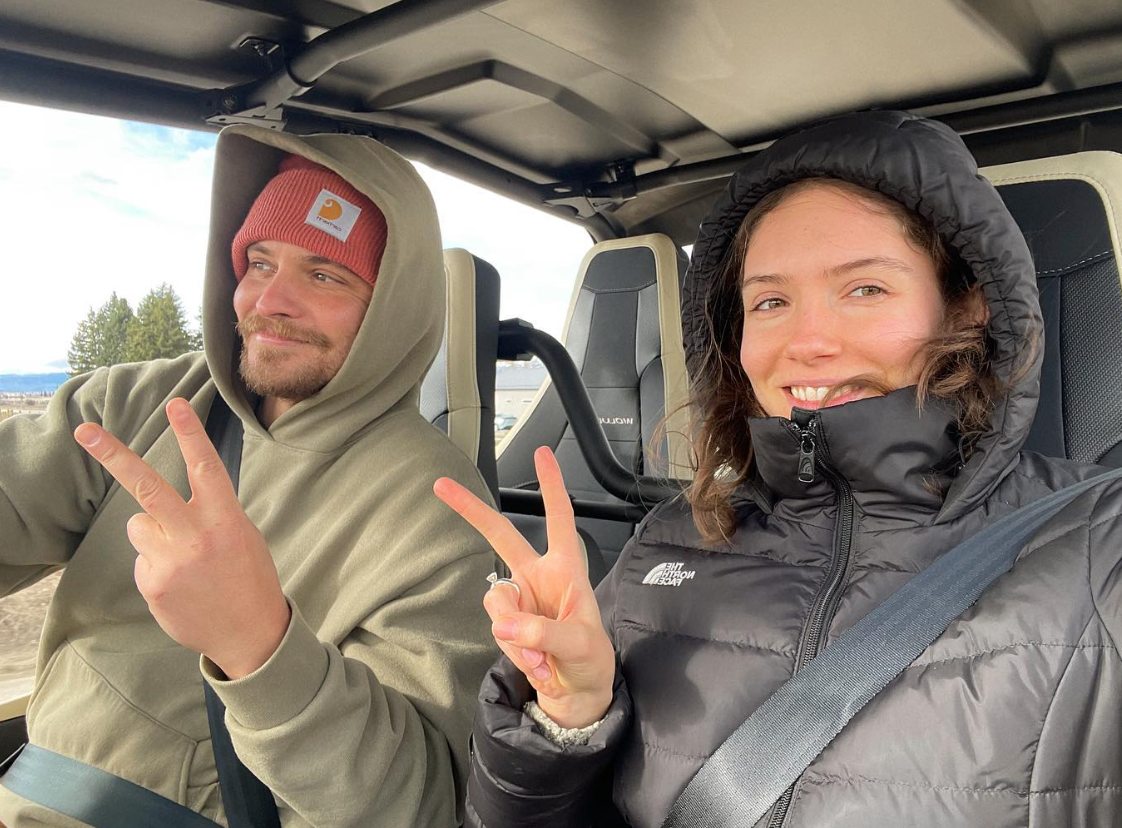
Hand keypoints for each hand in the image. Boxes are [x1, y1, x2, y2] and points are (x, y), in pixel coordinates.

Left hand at [74, 397, 290, 679]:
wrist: (250, 633)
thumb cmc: (249, 577)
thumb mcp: (243, 536)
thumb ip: (209, 515)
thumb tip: (166, 507)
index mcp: (225, 519)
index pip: (205, 468)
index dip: (189, 434)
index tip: (175, 404)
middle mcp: (194, 536)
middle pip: (146, 487)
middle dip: (113, 455)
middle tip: (84, 431)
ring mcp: (170, 562)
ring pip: (139, 525)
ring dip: (153, 533)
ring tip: (184, 558)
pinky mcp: (152, 584)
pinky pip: (143, 558)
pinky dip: (157, 565)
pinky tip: (181, 583)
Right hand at [434, 447, 614, 727]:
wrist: (577, 694)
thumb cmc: (590, 660)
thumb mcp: (580, 645)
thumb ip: (543, 632)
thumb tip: (505, 623)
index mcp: (567, 569)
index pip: (559, 519)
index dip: (551, 486)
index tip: (542, 454)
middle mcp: (538, 576)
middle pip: (501, 537)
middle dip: (472, 511)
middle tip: (442, 486)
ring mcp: (519, 599)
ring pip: (496, 599)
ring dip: (515, 633)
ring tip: (543, 658)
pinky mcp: (506, 623)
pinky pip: (497, 628)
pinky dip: (515, 651)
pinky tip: (536, 664)